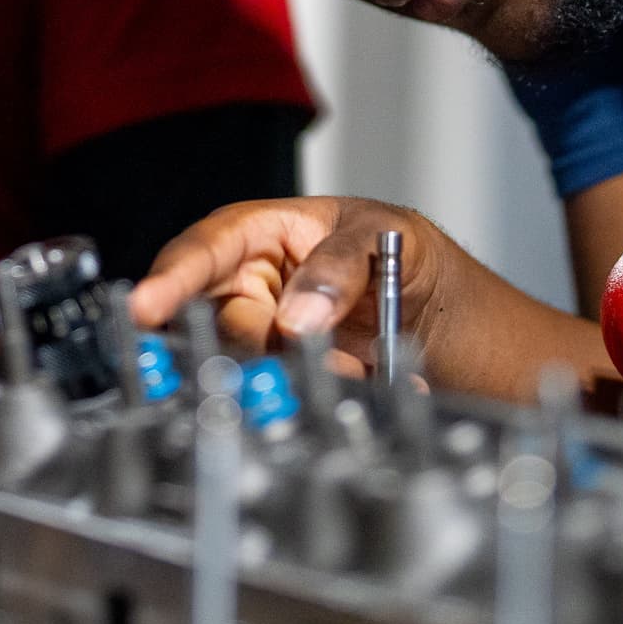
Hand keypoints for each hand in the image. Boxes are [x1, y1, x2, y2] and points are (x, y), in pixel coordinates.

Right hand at [129, 196, 603, 402]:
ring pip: (254, 360)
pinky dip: (321, 391)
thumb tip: (295, 313)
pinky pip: (285, 391)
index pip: (210, 246)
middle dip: (260, 338)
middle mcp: (266, 284)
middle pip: (222, 314)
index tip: (146, 304)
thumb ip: (342, 264)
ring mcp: (280, 334)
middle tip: (312, 349)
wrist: (476, 334)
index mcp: (276, 232)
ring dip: (301, 369)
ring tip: (364, 363)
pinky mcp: (299, 379)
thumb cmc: (430, 263)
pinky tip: (369, 377)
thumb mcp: (396, 241)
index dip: (174, 273)